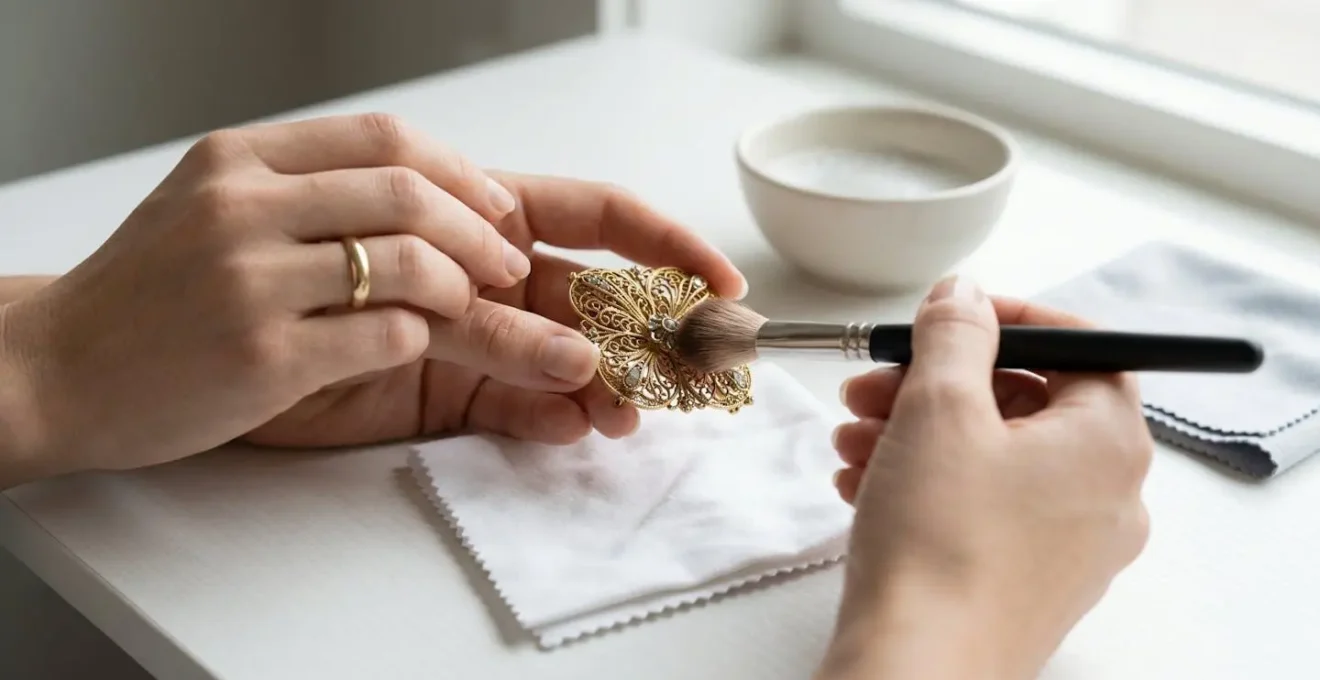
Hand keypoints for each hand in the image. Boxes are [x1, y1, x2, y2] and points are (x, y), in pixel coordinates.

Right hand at [2, 113, 743, 483]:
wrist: (55, 368)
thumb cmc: (170, 311)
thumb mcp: (260, 243)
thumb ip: (368, 238)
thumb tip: (507, 267)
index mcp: (266, 157)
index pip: (418, 149)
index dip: (512, 193)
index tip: (593, 233)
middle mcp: (260, 193)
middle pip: (436, 198)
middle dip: (519, 255)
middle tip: (559, 301)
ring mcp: (255, 264)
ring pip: (431, 264)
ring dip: (507, 315)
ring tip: (556, 355)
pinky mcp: (259, 342)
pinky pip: (394, 333)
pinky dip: (451, 352)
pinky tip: (466, 369)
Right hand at [817, 278, 1152, 679]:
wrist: (917, 668)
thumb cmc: (941, 540)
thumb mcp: (940, 407)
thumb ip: (955, 333)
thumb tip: (965, 295)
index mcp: (1108, 442)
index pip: (1081, 348)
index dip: (1009, 320)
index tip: (948, 316)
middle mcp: (1106, 496)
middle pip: (1024, 403)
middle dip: (936, 383)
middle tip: (874, 380)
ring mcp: (1068, 547)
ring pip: (993, 458)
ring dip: (917, 432)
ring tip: (851, 436)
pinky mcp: (1024, 582)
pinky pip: (981, 508)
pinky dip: (925, 483)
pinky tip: (862, 483)